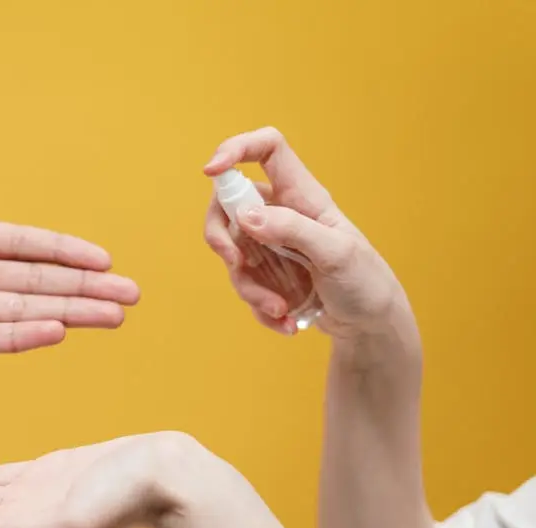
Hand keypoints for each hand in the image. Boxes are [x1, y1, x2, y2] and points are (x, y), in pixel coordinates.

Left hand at [0, 101, 138, 362]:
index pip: (20, 244)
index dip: (61, 251)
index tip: (103, 257)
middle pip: (34, 281)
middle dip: (85, 288)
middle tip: (132, 295)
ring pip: (20, 310)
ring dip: (69, 313)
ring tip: (114, 317)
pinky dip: (19, 335)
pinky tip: (58, 332)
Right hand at [203, 127, 409, 338]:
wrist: (370, 323)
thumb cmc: (365, 280)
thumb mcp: (336, 253)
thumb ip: (292, 230)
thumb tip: (246, 216)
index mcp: (302, 195)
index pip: (267, 149)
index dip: (236, 148)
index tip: (210, 170)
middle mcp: (280, 214)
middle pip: (228, 204)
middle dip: (221, 236)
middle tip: (234, 263)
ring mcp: (269, 245)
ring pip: (232, 253)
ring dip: (249, 287)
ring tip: (281, 309)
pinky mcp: (266, 274)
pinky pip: (244, 285)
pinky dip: (259, 308)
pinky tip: (285, 323)